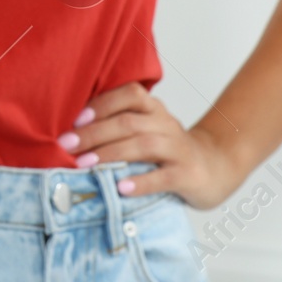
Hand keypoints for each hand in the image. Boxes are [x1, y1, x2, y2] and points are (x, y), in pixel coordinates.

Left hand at [56, 82, 239, 209]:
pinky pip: (164, 176)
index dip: (101, 104)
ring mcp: (178, 148)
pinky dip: (141, 181)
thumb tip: (70, 132)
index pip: (129, 94)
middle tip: (66, 145)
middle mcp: (166, 123)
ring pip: (144, 145)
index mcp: (153, 109)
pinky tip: (121, 188)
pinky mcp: (188, 174)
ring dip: (110, 153)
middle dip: (93, 133)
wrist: (215, 166)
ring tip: (84, 165)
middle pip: (128, 122)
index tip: (74, 119)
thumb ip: (118, 125)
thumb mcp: (146, 129)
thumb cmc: (167, 149)